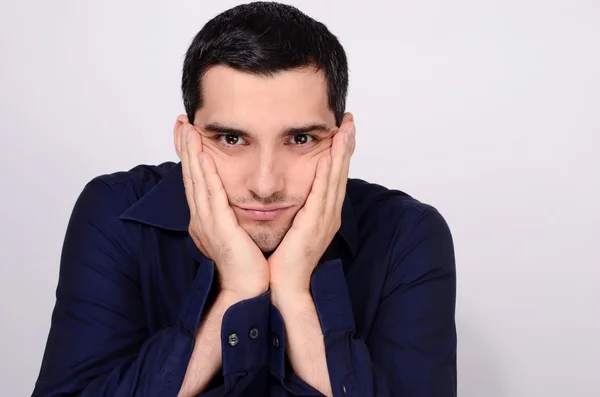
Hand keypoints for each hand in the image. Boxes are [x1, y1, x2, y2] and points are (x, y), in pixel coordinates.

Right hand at [178, 119, 269, 299]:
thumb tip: (236, 200)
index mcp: (207, 219)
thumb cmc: (248, 264)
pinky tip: (204, 158)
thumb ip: (233, 215)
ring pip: (197, 182)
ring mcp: (207, 224)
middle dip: (185, 148)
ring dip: (192, 155)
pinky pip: (211, 198)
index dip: (191, 157)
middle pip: (191, 177)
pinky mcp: (219, 230)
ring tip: (188, 130)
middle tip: (181, 123)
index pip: (196, 181)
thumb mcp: (237, 233)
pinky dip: (206, 176)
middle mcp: (202, 219)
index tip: (188, 134)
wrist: (248, 290)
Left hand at [268, 113, 355, 294]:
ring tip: (344, 129)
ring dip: (340, 154)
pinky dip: (326, 175)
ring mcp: (325, 220)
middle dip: (346, 146)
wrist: (284, 286)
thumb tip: (293, 193)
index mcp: (324, 214)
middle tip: (349, 120)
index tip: (341, 130)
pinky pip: (322, 195)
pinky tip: (328, 157)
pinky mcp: (314, 226)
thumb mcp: (294, 227)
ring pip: (335, 180)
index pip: (334, 177)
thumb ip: (297, 209)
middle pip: (340, 174)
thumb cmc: (285, 259)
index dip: (340, 153)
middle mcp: (329, 214)